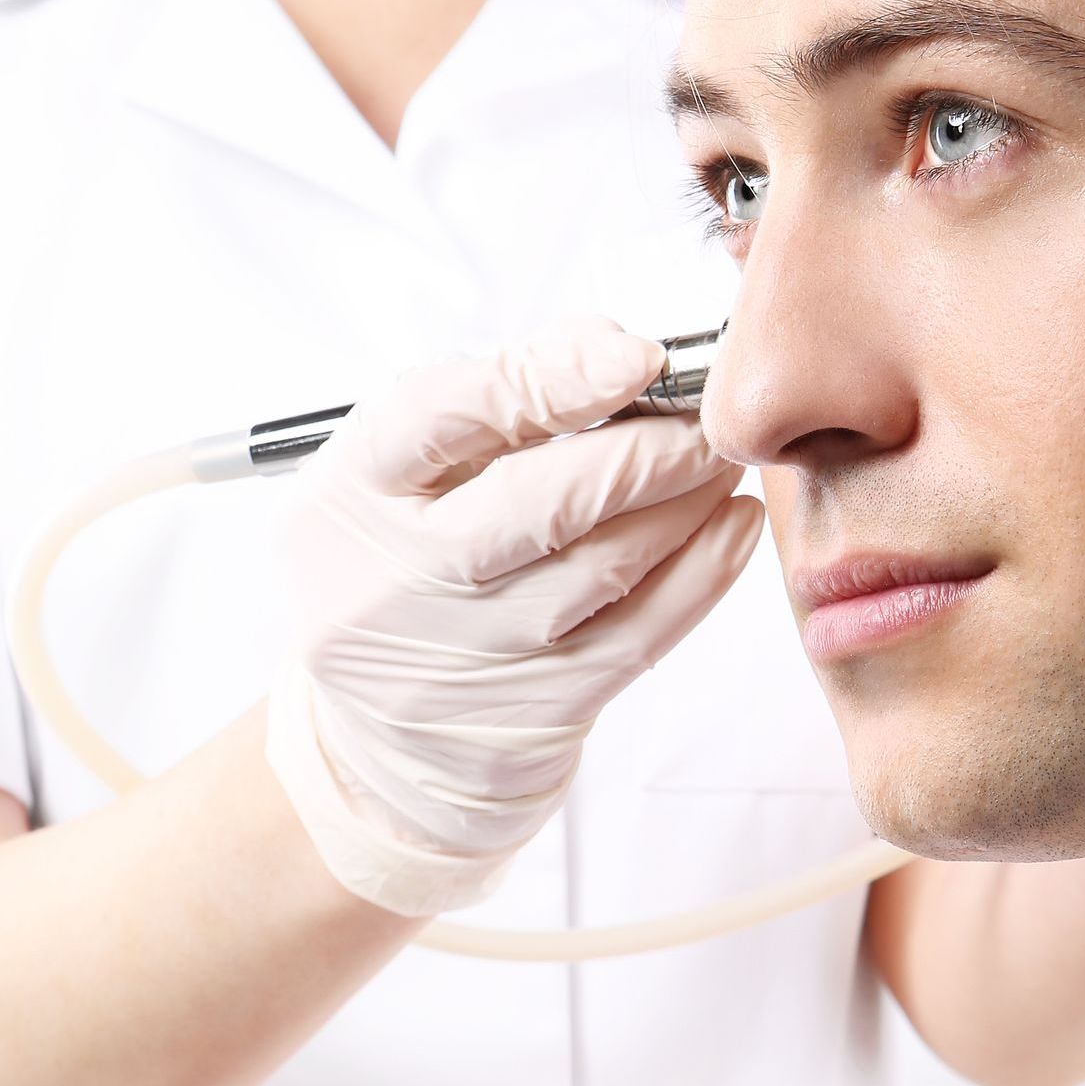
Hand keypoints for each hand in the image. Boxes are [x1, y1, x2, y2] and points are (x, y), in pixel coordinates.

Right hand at [265, 315, 762, 915]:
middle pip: (543, 501)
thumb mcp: (405, 472)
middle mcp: (399, 578)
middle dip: (647, 449)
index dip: (550, 378)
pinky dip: (703, 572)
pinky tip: (731, 526)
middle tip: (706, 417)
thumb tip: (617, 350)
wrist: (372, 735)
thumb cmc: (406, 560)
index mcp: (352, 491)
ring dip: (685, 503)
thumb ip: (499, 392)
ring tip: (720, 461)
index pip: (443, 416)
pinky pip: (641, 634)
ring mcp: (468, 655)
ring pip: (605, 567)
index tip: (639, 356)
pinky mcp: (536, 710)